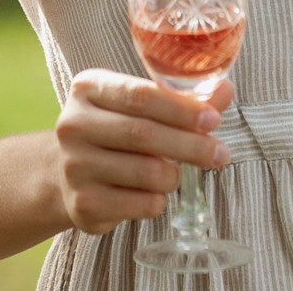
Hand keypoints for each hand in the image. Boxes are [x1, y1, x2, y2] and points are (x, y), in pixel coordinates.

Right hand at [48, 69, 233, 234]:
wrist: (68, 173)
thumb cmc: (115, 132)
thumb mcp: (140, 106)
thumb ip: (182, 99)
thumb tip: (224, 90)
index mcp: (88, 87)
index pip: (140, 95)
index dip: (181, 109)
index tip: (213, 120)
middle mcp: (74, 124)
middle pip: (144, 133)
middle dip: (190, 145)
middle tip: (219, 153)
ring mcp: (74, 165)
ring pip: (146, 172)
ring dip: (174, 176)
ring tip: (176, 174)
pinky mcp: (82, 203)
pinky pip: (140, 204)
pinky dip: (159, 200)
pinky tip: (155, 194)